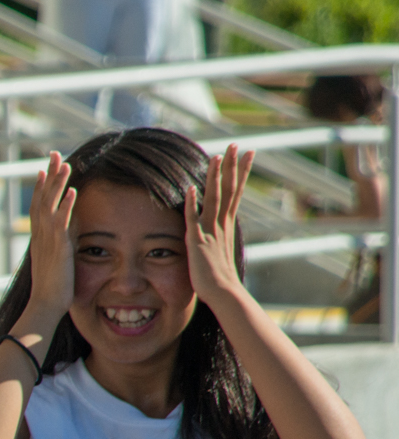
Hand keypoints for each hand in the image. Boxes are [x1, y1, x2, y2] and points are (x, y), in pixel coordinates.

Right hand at [28, 151, 76, 318]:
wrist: (45, 307)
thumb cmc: (51, 292)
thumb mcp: (54, 265)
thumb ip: (58, 250)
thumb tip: (64, 243)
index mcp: (38, 240)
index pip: (37, 207)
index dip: (40, 188)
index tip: (43, 170)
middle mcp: (40, 237)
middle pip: (42, 199)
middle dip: (48, 176)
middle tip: (53, 155)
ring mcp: (47, 242)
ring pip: (50, 206)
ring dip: (57, 184)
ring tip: (65, 164)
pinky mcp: (58, 249)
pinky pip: (61, 224)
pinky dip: (66, 206)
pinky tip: (72, 192)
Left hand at [184, 144, 252, 307]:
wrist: (223, 293)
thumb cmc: (221, 279)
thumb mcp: (221, 253)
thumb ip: (221, 240)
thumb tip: (222, 234)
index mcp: (227, 225)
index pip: (235, 192)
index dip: (241, 172)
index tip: (248, 153)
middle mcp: (221, 224)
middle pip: (228, 189)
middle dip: (232, 166)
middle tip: (236, 144)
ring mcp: (210, 231)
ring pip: (213, 198)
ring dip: (214, 177)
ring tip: (217, 156)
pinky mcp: (197, 241)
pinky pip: (193, 219)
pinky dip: (192, 203)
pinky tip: (190, 188)